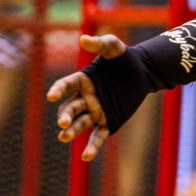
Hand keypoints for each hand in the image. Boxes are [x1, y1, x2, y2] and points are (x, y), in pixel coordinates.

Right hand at [45, 34, 126, 160]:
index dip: (59, 90)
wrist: (143, 72)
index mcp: (82, 81)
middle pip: (71, 108)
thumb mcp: (114, 47)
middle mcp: (85, 98)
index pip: (67, 86)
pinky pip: (98, 135)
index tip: (52, 95)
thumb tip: (83, 39)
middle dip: (66, 116)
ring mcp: (95, 111)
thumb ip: (100, 44)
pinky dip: (92, 146)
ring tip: (65, 136)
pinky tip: (86, 156)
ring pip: (80, 123)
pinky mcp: (108, 121)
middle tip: (63, 123)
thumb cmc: (124, 58)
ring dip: (73, 130)